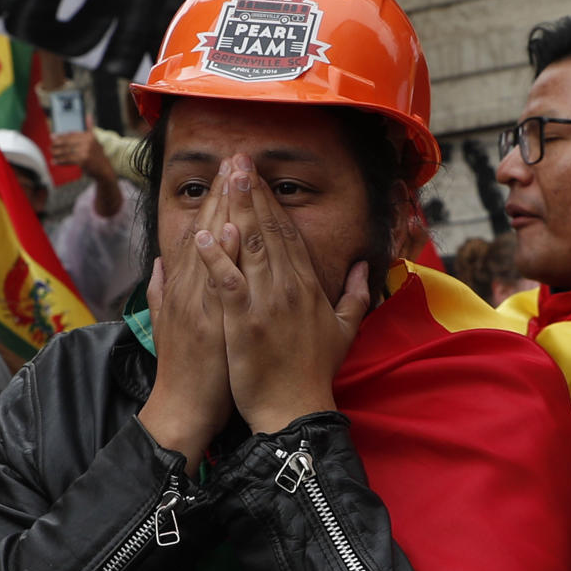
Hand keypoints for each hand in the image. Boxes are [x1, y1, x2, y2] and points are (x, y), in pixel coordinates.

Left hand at [51, 117, 121, 215]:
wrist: (104, 170)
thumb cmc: (97, 155)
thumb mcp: (95, 140)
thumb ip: (90, 129)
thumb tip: (89, 115)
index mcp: (90, 136)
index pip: (72, 134)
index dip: (61, 135)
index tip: (52, 136)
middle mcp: (88, 142)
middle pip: (68, 142)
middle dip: (57, 144)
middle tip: (50, 146)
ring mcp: (86, 151)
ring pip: (67, 151)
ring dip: (57, 153)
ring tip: (52, 153)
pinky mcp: (83, 160)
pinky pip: (68, 160)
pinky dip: (60, 161)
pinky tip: (55, 161)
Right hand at [138, 160, 237, 475]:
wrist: (180, 409)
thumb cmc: (181, 369)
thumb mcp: (165, 324)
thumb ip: (163, 291)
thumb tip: (160, 264)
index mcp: (182, 289)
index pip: (199, 235)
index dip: (213, 203)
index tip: (228, 173)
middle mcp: (188, 290)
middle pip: (207, 232)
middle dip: (223, 194)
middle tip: (237, 158)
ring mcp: (197, 305)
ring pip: (212, 249)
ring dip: (226, 211)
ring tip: (237, 176)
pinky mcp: (209, 324)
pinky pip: (218, 284)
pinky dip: (224, 256)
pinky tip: (233, 229)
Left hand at [195, 154, 369, 433]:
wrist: (294, 411)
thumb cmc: (314, 373)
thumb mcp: (345, 331)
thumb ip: (356, 295)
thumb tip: (366, 266)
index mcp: (308, 287)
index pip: (288, 234)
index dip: (271, 202)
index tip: (258, 176)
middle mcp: (288, 288)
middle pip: (268, 230)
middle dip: (252, 192)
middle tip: (238, 159)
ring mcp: (265, 303)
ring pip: (249, 247)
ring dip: (235, 209)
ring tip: (224, 178)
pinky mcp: (242, 321)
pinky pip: (226, 282)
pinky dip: (215, 257)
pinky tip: (204, 233)